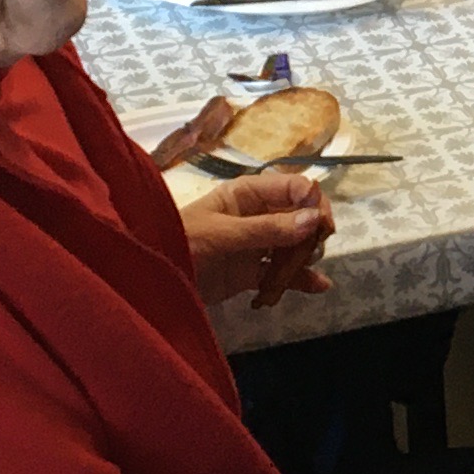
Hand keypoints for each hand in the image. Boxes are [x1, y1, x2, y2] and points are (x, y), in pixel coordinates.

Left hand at [179, 169, 331, 305]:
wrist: (150, 279)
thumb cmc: (181, 243)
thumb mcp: (223, 234)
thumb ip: (267, 229)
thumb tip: (314, 220)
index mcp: (247, 194)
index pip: (294, 187)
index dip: (313, 202)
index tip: (323, 225)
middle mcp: (256, 215)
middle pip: (300, 217)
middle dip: (311, 233)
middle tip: (309, 252)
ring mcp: (255, 245)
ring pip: (295, 247)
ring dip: (303, 259)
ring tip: (293, 274)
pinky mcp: (251, 272)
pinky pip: (283, 274)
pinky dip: (300, 280)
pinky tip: (319, 286)